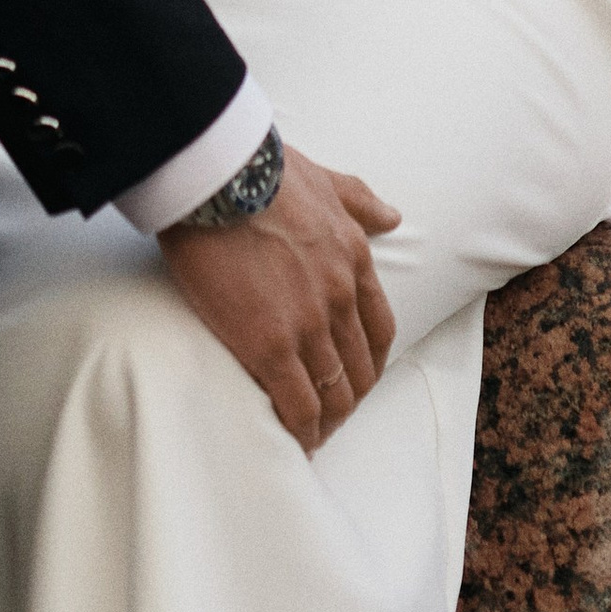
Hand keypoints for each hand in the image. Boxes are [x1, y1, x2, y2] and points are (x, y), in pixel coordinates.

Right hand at [158, 150, 400, 451]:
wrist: (218, 177)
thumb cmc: (262, 170)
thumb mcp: (324, 179)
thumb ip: (360, 200)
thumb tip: (393, 216)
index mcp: (355, 261)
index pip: (378, 329)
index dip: (370, 361)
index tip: (356, 374)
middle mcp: (339, 298)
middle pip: (359, 368)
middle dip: (349, 396)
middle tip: (331, 412)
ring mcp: (307, 325)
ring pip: (333, 392)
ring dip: (328, 420)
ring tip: (313, 434)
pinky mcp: (267, 345)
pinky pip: (297, 404)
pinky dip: (302, 431)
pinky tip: (297, 441)